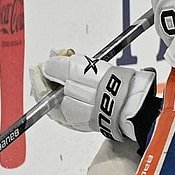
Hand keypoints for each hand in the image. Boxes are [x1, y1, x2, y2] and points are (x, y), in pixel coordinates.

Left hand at [40, 50, 155, 141]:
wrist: (133, 100)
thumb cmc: (107, 91)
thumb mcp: (76, 70)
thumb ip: (57, 67)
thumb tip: (48, 65)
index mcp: (60, 111)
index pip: (41, 91)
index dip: (40, 74)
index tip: (41, 63)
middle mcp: (70, 116)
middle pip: (53, 91)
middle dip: (55, 72)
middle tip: (61, 57)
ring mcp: (84, 113)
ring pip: (68, 91)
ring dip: (69, 74)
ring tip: (76, 61)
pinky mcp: (97, 109)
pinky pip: (83, 94)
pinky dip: (82, 81)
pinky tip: (88, 72)